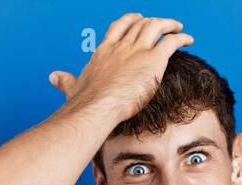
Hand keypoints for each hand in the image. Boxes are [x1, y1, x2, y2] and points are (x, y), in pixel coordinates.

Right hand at [48, 13, 193, 121]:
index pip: (118, 27)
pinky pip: (171, 41)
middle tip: (161, 23)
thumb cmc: (84, 104)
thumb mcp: (73, 87)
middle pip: (139, 24)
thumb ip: (66, 81)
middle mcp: (121, 46)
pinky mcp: (153, 60)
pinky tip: (188, 39)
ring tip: (178, 27)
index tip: (137, 19)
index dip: (130, 21)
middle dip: (152, 21)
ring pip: (156, 27)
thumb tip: (53, 77)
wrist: (95, 108)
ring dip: (169, 24)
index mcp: (104, 51)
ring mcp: (137, 51)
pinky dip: (181, 37)